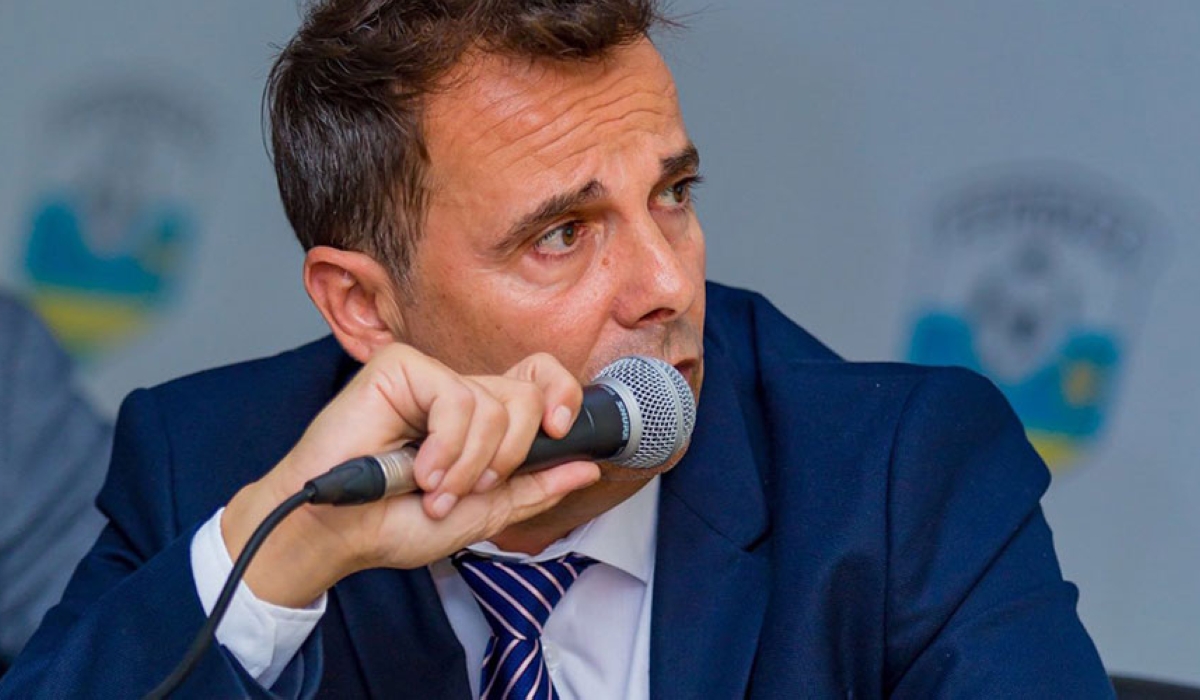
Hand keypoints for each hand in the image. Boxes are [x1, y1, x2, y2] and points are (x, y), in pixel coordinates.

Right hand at [220, 344, 600, 606]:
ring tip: (431, 488)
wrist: (336, 529)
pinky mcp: (399, 368)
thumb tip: (586, 469)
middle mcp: (458, 394)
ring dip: (468, 465)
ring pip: (492, 404)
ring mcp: (429, 378)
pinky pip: (457, 398)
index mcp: (480, 422)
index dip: (560, 396)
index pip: (538, 381)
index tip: (559, 432)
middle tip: (468, 488)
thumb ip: (534, 490)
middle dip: (506, 457)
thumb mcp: (481, 515)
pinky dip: (446, 446)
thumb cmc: (392, 522)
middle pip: (525, 395)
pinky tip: (418, 469)